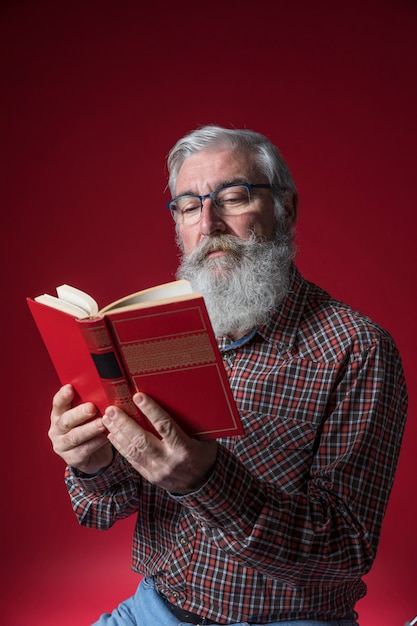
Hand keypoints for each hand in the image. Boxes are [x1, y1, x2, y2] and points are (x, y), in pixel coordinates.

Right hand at [49, 384, 112, 473]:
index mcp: (59, 414)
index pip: (58, 403)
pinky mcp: (72, 459)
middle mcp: (57, 430)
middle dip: (79, 413)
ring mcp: (62, 445)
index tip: (70, 388)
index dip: (63, 396)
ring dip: (90, 429)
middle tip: (92, 408)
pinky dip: (96, 443)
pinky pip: (84, 450)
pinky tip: (105, 437)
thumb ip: (91, 403)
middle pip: (65, 420)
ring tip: (102, 423)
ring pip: (75, 437)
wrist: (95, 454)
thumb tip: (105, 390)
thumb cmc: (91, 427)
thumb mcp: (89, 414)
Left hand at [102, 393, 217, 493]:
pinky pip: (131, 461)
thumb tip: (177, 400)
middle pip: (142, 439)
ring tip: (107, 419)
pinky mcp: (150, 477)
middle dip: (124, 423)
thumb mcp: (204, 438)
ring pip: (133, 450)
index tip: (138, 397)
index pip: (164, 426)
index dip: (150, 411)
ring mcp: (157, 471)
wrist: (203, 485)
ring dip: (118, 433)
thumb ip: (189, 424)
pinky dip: (120, 447)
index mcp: (184, 448)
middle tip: (112, 409)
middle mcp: (169, 461)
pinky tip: (111, 435)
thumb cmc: (204, 455)